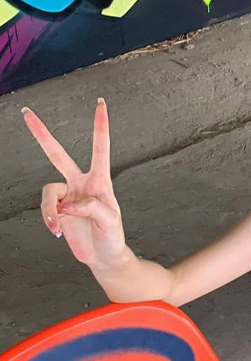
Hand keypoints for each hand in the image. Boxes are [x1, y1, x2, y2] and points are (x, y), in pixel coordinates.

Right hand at [23, 99, 127, 267]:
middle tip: (26, 112)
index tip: (100, 104)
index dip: (100, 126)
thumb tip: (68, 205)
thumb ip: (92, 209)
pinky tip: (58, 231)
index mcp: (100, 180)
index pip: (100, 147)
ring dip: (50, 209)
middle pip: (57, 154)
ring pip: (48, 192)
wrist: (103, 255)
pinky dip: (49, 220)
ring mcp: (68, 196)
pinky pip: (47, 209)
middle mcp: (81, 183)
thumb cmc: (112, 236)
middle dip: (41, 134)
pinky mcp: (58, 210)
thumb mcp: (110, 222)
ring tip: (57, 226)